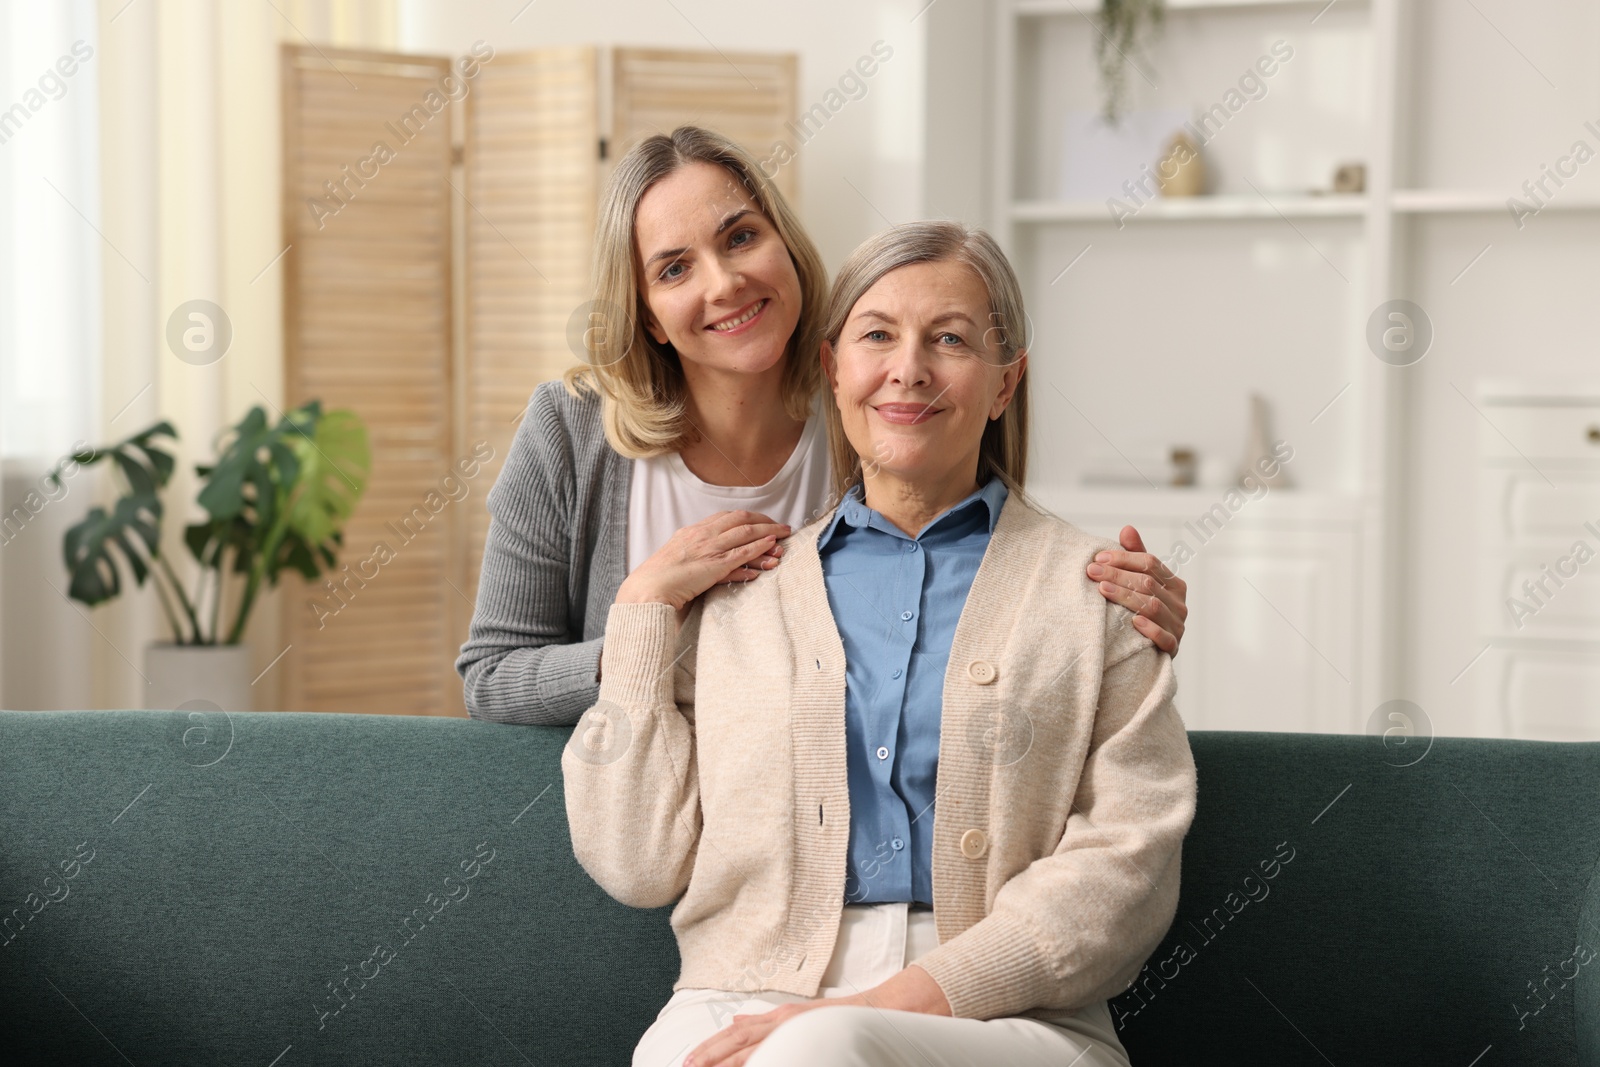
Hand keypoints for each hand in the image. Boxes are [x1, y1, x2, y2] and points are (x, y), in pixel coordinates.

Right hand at [615, 510, 790, 613]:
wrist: (648, 590)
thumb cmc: (659, 581)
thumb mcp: (680, 561)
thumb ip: (698, 556)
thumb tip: (720, 562)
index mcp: (692, 532)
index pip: (726, 517)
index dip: (748, 517)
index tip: (762, 521)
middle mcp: (702, 535)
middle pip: (740, 519)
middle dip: (764, 520)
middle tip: (781, 526)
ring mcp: (708, 548)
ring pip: (745, 533)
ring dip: (768, 533)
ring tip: (784, 535)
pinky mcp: (714, 564)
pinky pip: (742, 552)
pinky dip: (759, 547)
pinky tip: (771, 546)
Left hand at [683, 964, 949, 1065]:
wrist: (880, 1012)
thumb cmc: (839, 1020)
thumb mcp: (796, 1019)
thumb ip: (764, 1024)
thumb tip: (733, 1024)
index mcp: (777, 1018)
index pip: (734, 1035)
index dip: (708, 1049)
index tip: (687, 1062)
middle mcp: (782, 1020)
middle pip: (736, 1042)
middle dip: (709, 1057)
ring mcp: (796, 1029)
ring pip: (754, 1049)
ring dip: (727, 1062)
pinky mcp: (811, 1035)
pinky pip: (782, 1052)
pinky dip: (763, 1060)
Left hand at [1087, 525, 1187, 655]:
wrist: (1150, 652)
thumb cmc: (1143, 610)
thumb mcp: (1141, 582)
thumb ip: (1135, 557)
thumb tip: (1127, 528)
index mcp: (1174, 583)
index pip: (1150, 563)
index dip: (1124, 559)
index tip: (1098, 558)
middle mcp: (1179, 603)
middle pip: (1148, 583)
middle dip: (1117, 575)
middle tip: (1092, 571)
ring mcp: (1177, 625)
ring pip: (1152, 606)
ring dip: (1126, 597)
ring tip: (1103, 589)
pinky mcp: (1173, 647)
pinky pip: (1164, 638)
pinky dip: (1150, 629)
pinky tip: (1133, 621)